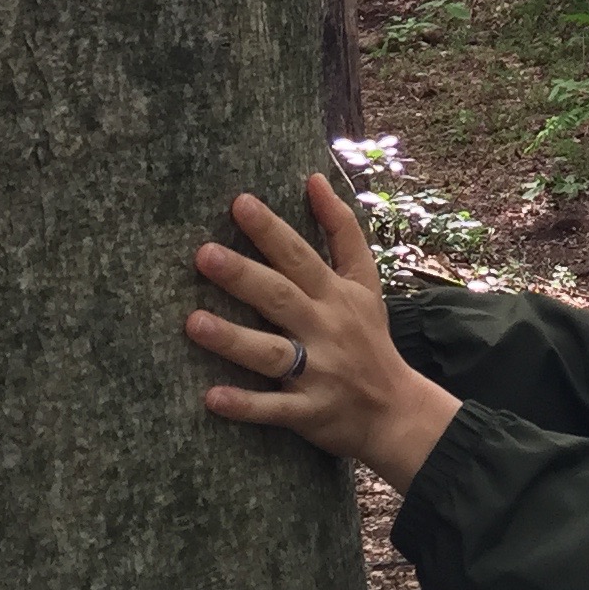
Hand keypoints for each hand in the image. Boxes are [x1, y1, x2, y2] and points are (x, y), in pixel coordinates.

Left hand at [185, 172, 459, 493]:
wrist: (395, 409)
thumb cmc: (369, 336)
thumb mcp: (365, 279)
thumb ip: (341, 229)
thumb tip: (315, 177)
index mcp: (335, 294)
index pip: (299, 256)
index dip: (271, 230)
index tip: (239, 203)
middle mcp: (324, 328)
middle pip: (279, 297)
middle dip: (242, 276)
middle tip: (204, 254)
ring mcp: (316, 372)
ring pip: (271, 354)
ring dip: (233, 339)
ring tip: (193, 323)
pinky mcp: (307, 412)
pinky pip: (272, 408)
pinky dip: (244, 405)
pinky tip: (211, 397)